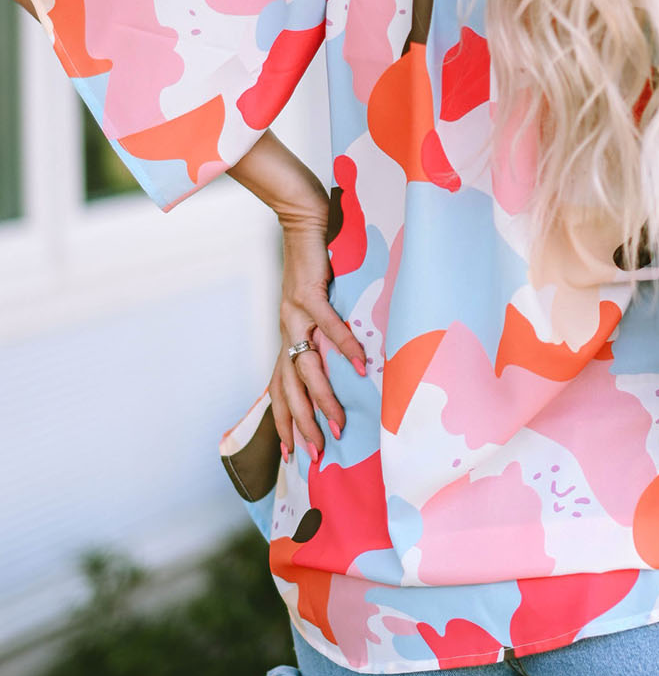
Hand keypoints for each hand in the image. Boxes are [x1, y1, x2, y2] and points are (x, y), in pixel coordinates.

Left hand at [268, 212, 367, 463]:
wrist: (304, 219)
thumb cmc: (317, 261)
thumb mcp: (318, 304)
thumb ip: (327, 331)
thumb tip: (350, 361)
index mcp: (288, 335)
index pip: (280, 389)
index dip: (283, 422)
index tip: (291, 456)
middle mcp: (287, 329)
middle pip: (289, 388)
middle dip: (301, 425)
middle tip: (316, 456)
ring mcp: (295, 312)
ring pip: (305, 366)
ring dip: (323, 398)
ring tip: (338, 424)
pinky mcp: (309, 291)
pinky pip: (328, 326)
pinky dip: (345, 347)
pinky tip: (360, 367)